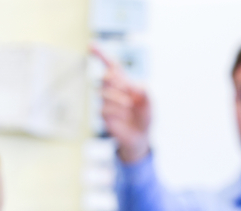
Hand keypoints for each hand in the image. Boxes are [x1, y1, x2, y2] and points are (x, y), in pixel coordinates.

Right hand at [92, 46, 151, 162]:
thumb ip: (143, 90)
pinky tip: (124, 116)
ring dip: (118, 99)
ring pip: (104, 94)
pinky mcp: (104, 115)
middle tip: (128, 91)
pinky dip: (116, 111)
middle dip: (116, 82)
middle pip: (105, 77)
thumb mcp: (149, 102)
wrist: (141, 135)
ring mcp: (106, 103)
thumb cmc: (145, 115)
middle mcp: (112, 90)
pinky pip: (104, 109)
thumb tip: (130, 85)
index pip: (110, 65)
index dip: (100, 54)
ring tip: (129, 106)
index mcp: (123, 82)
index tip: (90, 45)